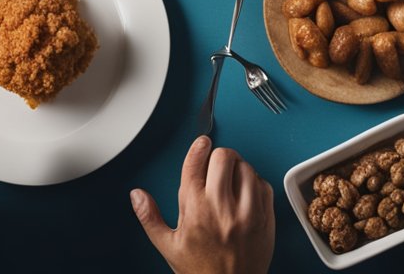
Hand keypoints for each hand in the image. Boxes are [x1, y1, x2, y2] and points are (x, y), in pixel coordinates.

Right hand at [131, 136, 274, 273]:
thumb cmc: (201, 272)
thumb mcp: (169, 246)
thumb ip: (149, 217)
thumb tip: (137, 195)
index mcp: (195, 210)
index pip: (196, 163)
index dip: (198, 148)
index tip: (201, 143)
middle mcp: (222, 207)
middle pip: (223, 157)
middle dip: (218, 157)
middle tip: (216, 166)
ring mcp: (247, 212)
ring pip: (246, 167)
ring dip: (238, 169)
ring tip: (231, 181)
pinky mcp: (266, 218)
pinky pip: (264, 184)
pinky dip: (255, 183)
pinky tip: (246, 194)